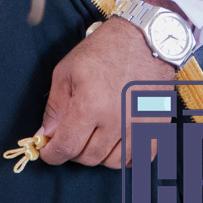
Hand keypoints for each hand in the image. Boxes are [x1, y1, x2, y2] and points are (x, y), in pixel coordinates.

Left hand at [38, 0, 179, 167]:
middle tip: (67, 138)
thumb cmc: (102, 50)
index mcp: (91, 105)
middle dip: (71, 152)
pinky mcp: (157, 127)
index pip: (67, 146)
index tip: (46, 152)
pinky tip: (113, 143)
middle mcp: (117, 121)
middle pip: (89, 157)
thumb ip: (55, 107)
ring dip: (97, 156)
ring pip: (113, 162)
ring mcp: (140, 126)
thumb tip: (45, 134)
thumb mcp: (66, 71)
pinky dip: (124, 157)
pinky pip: (139, 159)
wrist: (145, 40)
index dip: (52, 154)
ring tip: (90, 138)